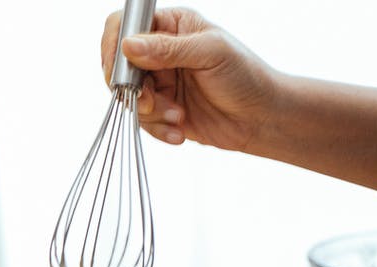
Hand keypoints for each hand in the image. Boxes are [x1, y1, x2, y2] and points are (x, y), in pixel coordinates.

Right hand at [100, 7, 277, 150]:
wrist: (262, 118)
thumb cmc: (246, 77)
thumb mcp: (210, 53)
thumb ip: (168, 49)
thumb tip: (128, 46)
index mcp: (171, 26)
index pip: (125, 25)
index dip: (114, 46)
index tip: (118, 70)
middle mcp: (160, 52)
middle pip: (120, 66)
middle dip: (132, 88)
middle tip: (150, 101)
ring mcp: (160, 82)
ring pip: (128, 97)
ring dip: (149, 112)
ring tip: (178, 116)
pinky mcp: (162, 110)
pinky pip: (142, 120)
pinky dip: (157, 129)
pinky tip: (179, 130)